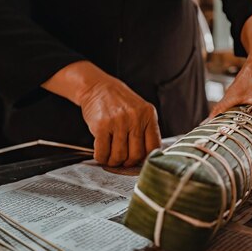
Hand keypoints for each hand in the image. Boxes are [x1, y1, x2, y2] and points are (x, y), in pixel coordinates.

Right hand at [42, 61, 160, 166]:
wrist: (97, 87)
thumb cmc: (118, 102)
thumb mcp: (139, 110)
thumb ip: (145, 130)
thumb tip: (146, 158)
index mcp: (148, 114)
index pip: (153, 147)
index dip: (145, 158)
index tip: (138, 159)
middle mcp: (135, 118)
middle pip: (136, 155)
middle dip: (127, 162)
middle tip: (122, 160)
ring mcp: (118, 122)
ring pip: (119, 156)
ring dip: (113, 161)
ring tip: (110, 156)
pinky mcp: (101, 126)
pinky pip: (103, 152)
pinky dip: (101, 158)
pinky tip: (101, 153)